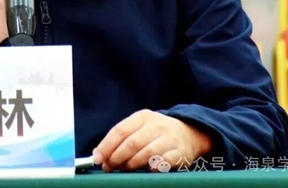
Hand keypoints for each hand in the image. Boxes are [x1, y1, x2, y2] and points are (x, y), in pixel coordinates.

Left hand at [93, 110, 212, 171]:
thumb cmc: (156, 133)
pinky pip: (164, 162)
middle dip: (117, 157)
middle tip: (109, 167)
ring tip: (124, 169)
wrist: (189, 133)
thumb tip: (99, 154)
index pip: (120, 130)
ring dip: (132, 164)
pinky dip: (153, 167)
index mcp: (143, 116)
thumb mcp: (140, 127)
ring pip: (146, 152)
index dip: (107, 145)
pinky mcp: (180, 152)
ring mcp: (169, 138)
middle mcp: (156, 125)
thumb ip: (122, 138)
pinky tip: (147, 170)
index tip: (98, 158)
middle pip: (132, 142)